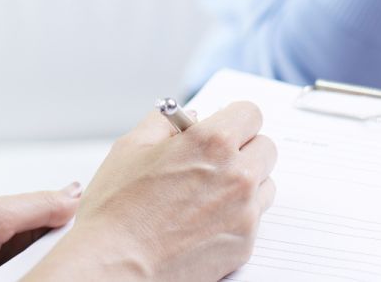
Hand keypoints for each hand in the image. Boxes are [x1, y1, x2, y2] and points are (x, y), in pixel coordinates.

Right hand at [36, 102, 276, 280]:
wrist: (116, 266)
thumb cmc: (116, 210)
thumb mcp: (130, 148)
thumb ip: (164, 123)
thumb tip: (188, 117)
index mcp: (211, 143)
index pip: (250, 114)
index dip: (234, 118)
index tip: (224, 126)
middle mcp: (236, 175)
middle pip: (265, 148)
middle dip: (244, 148)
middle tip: (217, 159)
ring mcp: (244, 213)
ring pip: (265, 184)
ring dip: (247, 182)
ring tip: (211, 192)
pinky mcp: (244, 245)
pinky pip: (255, 219)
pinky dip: (238, 215)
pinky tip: (205, 220)